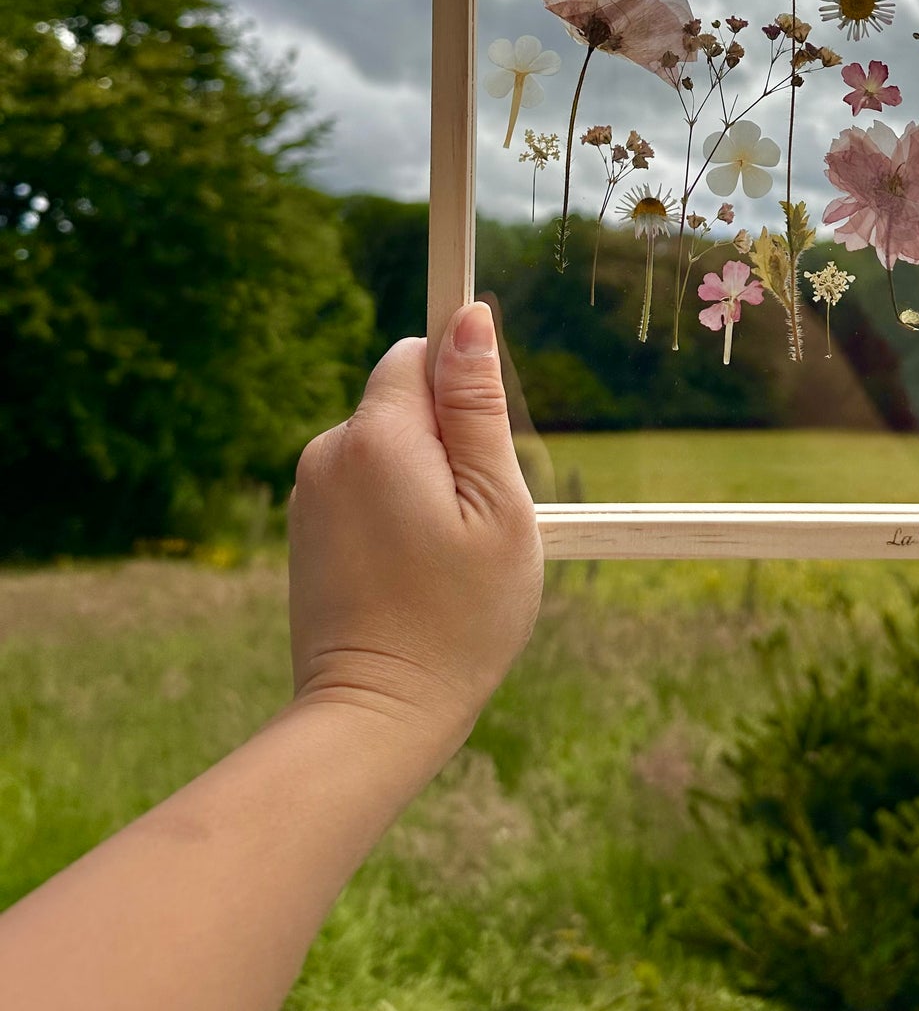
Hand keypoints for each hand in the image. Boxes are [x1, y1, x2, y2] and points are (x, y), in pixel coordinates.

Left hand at [287, 301, 543, 765]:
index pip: (418, 354)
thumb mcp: (496, 505)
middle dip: (446, 441)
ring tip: (444, 554)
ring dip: (422, 480)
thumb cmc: (457, 617)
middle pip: (401, 402)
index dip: (462, 390)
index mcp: (376, 436)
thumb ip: (477, 407)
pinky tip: (411, 571)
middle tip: (474, 520)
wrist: (375, 717)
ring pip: (386, 447)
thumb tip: (468, 317)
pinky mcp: (306, 530)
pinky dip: (394, 512)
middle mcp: (328, 452)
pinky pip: (363, 487)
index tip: (484, 450)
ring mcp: (308, 494)